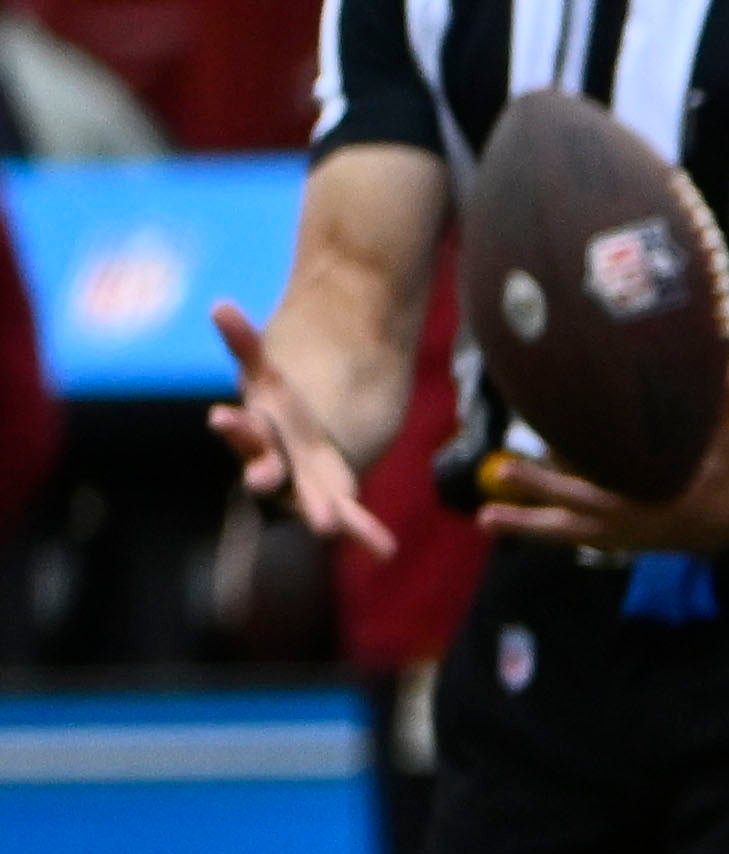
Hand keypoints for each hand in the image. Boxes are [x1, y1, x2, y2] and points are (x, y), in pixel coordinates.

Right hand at [207, 301, 383, 556]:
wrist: (302, 441)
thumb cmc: (277, 408)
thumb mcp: (266, 374)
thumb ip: (244, 343)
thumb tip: (218, 304)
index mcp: (256, 433)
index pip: (240, 428)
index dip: (232, 424)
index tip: (219, 416)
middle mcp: (273, 465)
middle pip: (264, 469)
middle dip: (263, 474)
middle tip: (260, 480)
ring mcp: (302, 487)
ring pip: (305, 500)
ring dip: (313, 511)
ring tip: (325, 526)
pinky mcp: (333, 501)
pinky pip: (350, 518)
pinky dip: (365, 532)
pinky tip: (386, 550)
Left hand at [474, 419, 728, 557]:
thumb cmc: (727, 478)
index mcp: (661, 493)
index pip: (621, 476)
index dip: (591, 460)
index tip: (558, 443)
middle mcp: (634, 519)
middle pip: (580, 501)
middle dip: (542, 488)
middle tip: (505, 470)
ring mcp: (618, 534)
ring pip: (565, 530)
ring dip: (526, 524)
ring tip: (487, 519)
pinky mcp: (608, 540)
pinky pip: (566, 535)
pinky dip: (536, 528)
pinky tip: (498, 521)